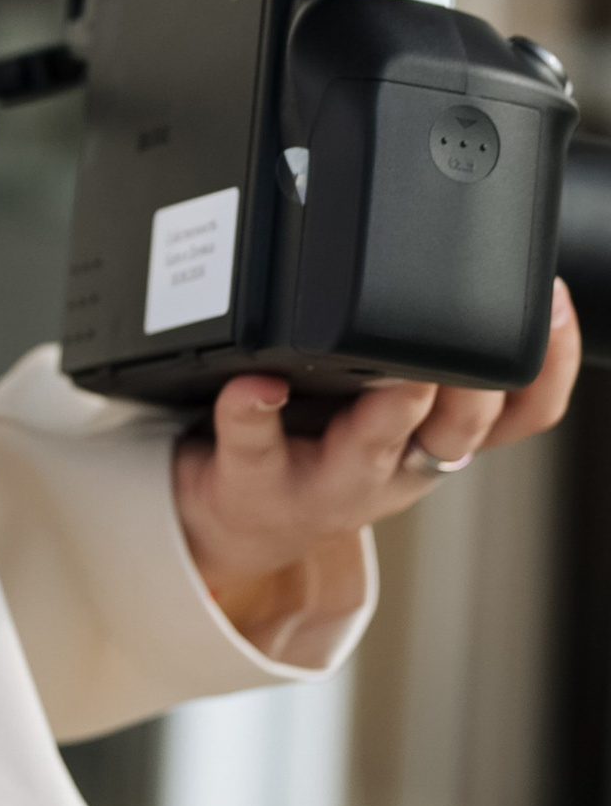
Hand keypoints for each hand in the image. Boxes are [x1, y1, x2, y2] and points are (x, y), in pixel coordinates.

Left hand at [171, 280, 582, 644]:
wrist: (249, 527)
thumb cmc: (333, 457)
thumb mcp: (410, 428)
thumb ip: (447, 370)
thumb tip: (495, 278)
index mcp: (439, 445)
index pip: (519, 417)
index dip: (547, 370)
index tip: (556, 306)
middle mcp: (393, 466)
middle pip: (454, 434)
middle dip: (472, 390)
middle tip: (476, 336)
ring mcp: (324, 478)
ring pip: (368, 447)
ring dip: (389, 408)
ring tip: (397, 371)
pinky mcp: (252, 478)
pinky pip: (254, 443)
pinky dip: (254, 410)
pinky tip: (255, 380)